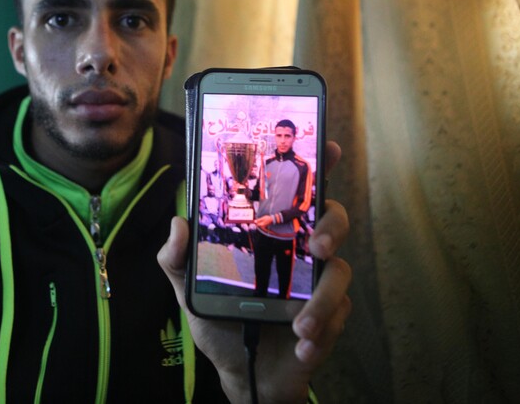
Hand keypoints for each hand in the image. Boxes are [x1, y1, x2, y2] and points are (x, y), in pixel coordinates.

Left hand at [158, 141, 350, 403]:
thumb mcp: (188, 288)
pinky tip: (303, 344)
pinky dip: (323, 329)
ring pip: (341, 271)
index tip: (326, 146)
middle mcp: (299, 250)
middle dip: (333, 225)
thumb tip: (178, 223)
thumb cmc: (219, 319)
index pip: (295, 192)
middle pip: (333, 218)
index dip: (315, 164)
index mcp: (270, 234)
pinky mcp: (329, 316)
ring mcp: (317, 282)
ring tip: (300, 324)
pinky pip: (340, 313)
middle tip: (319, 245)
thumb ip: (177, 258)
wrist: (242, 372)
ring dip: (325, 298)